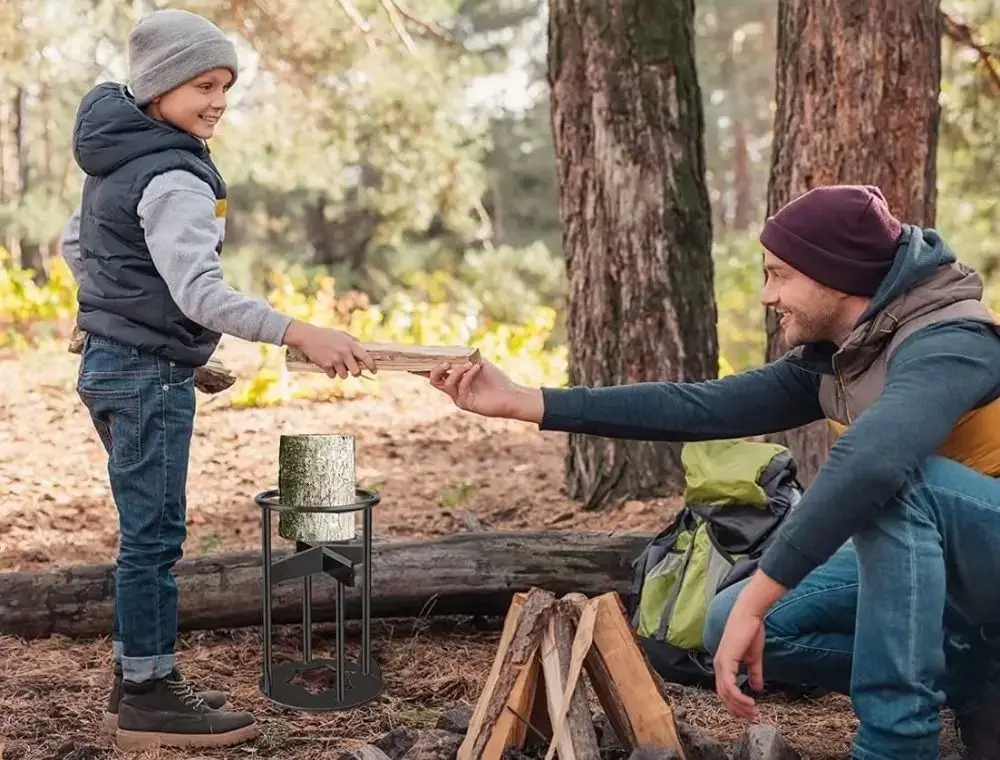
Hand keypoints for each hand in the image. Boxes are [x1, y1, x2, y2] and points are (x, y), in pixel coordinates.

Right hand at [282, 320, 374, 378]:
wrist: (307, 336)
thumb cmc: (325, 335)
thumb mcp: (341, 334)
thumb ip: (352, 341)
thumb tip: (362, 347)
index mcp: (350, 345)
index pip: (366, 357)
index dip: (372, 366)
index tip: (374, 371)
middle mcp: (344, 353)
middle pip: (356, 372)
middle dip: (355, 373)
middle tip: (353, 371)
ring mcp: (335, 360)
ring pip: (344, 375)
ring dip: (342, 373)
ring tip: (336, 365)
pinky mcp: (326, 365)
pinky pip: (332, 376)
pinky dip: (331, 373)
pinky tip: (327, 365)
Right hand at [426, 360, 542, 421]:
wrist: (510, 394)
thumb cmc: (495, 379)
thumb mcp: (478, 363)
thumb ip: (464, 357)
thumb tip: (450, 351)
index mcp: (454, 379)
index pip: (435, 373)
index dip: (422, 369)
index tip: (411, 362)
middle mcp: (453, 390)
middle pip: (434, 380)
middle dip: (436, 369)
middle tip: (446, 363)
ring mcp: (458, 398)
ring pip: (446, 383)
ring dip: (457, 371)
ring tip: (469, 364)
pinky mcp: (465, 404)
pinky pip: (461, 386)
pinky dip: (468, 375)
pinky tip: (476, 368)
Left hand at [713, 606, 765, 719]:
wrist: (749, 615)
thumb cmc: (750, 632)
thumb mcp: (754, 658)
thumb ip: (754, 673)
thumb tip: (757, 688)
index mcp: (723, 665)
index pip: (725, 691)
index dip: (736, 704)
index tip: (749, 712)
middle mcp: (719, 665)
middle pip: (724, 695)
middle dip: (738, 709)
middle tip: (752, 717)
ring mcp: (721, 663)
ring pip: (725, 692)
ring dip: (739, 705)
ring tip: (753, 711)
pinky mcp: (726, 660)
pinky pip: (729, 684)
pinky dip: (738, 696)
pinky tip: (749, 701)